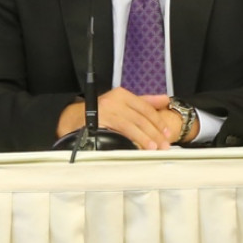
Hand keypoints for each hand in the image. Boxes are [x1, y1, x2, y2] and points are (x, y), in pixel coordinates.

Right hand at [56, 88, 174, 149]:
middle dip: (155, 132)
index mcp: (122, 94)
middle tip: (164, 144)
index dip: (158, 121)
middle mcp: (115, 99)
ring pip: (133, 124)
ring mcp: (107, 109)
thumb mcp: (123, 104)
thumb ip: (145, 102)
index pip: (146, 107)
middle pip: (141, 117)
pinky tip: (141, 146)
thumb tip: (166, 99)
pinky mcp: (101, 120)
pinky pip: (122, 130)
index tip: (167, 133)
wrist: (75, 120)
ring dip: (146, 137)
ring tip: (155, 148)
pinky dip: (134, 139)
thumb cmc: (102, 114)